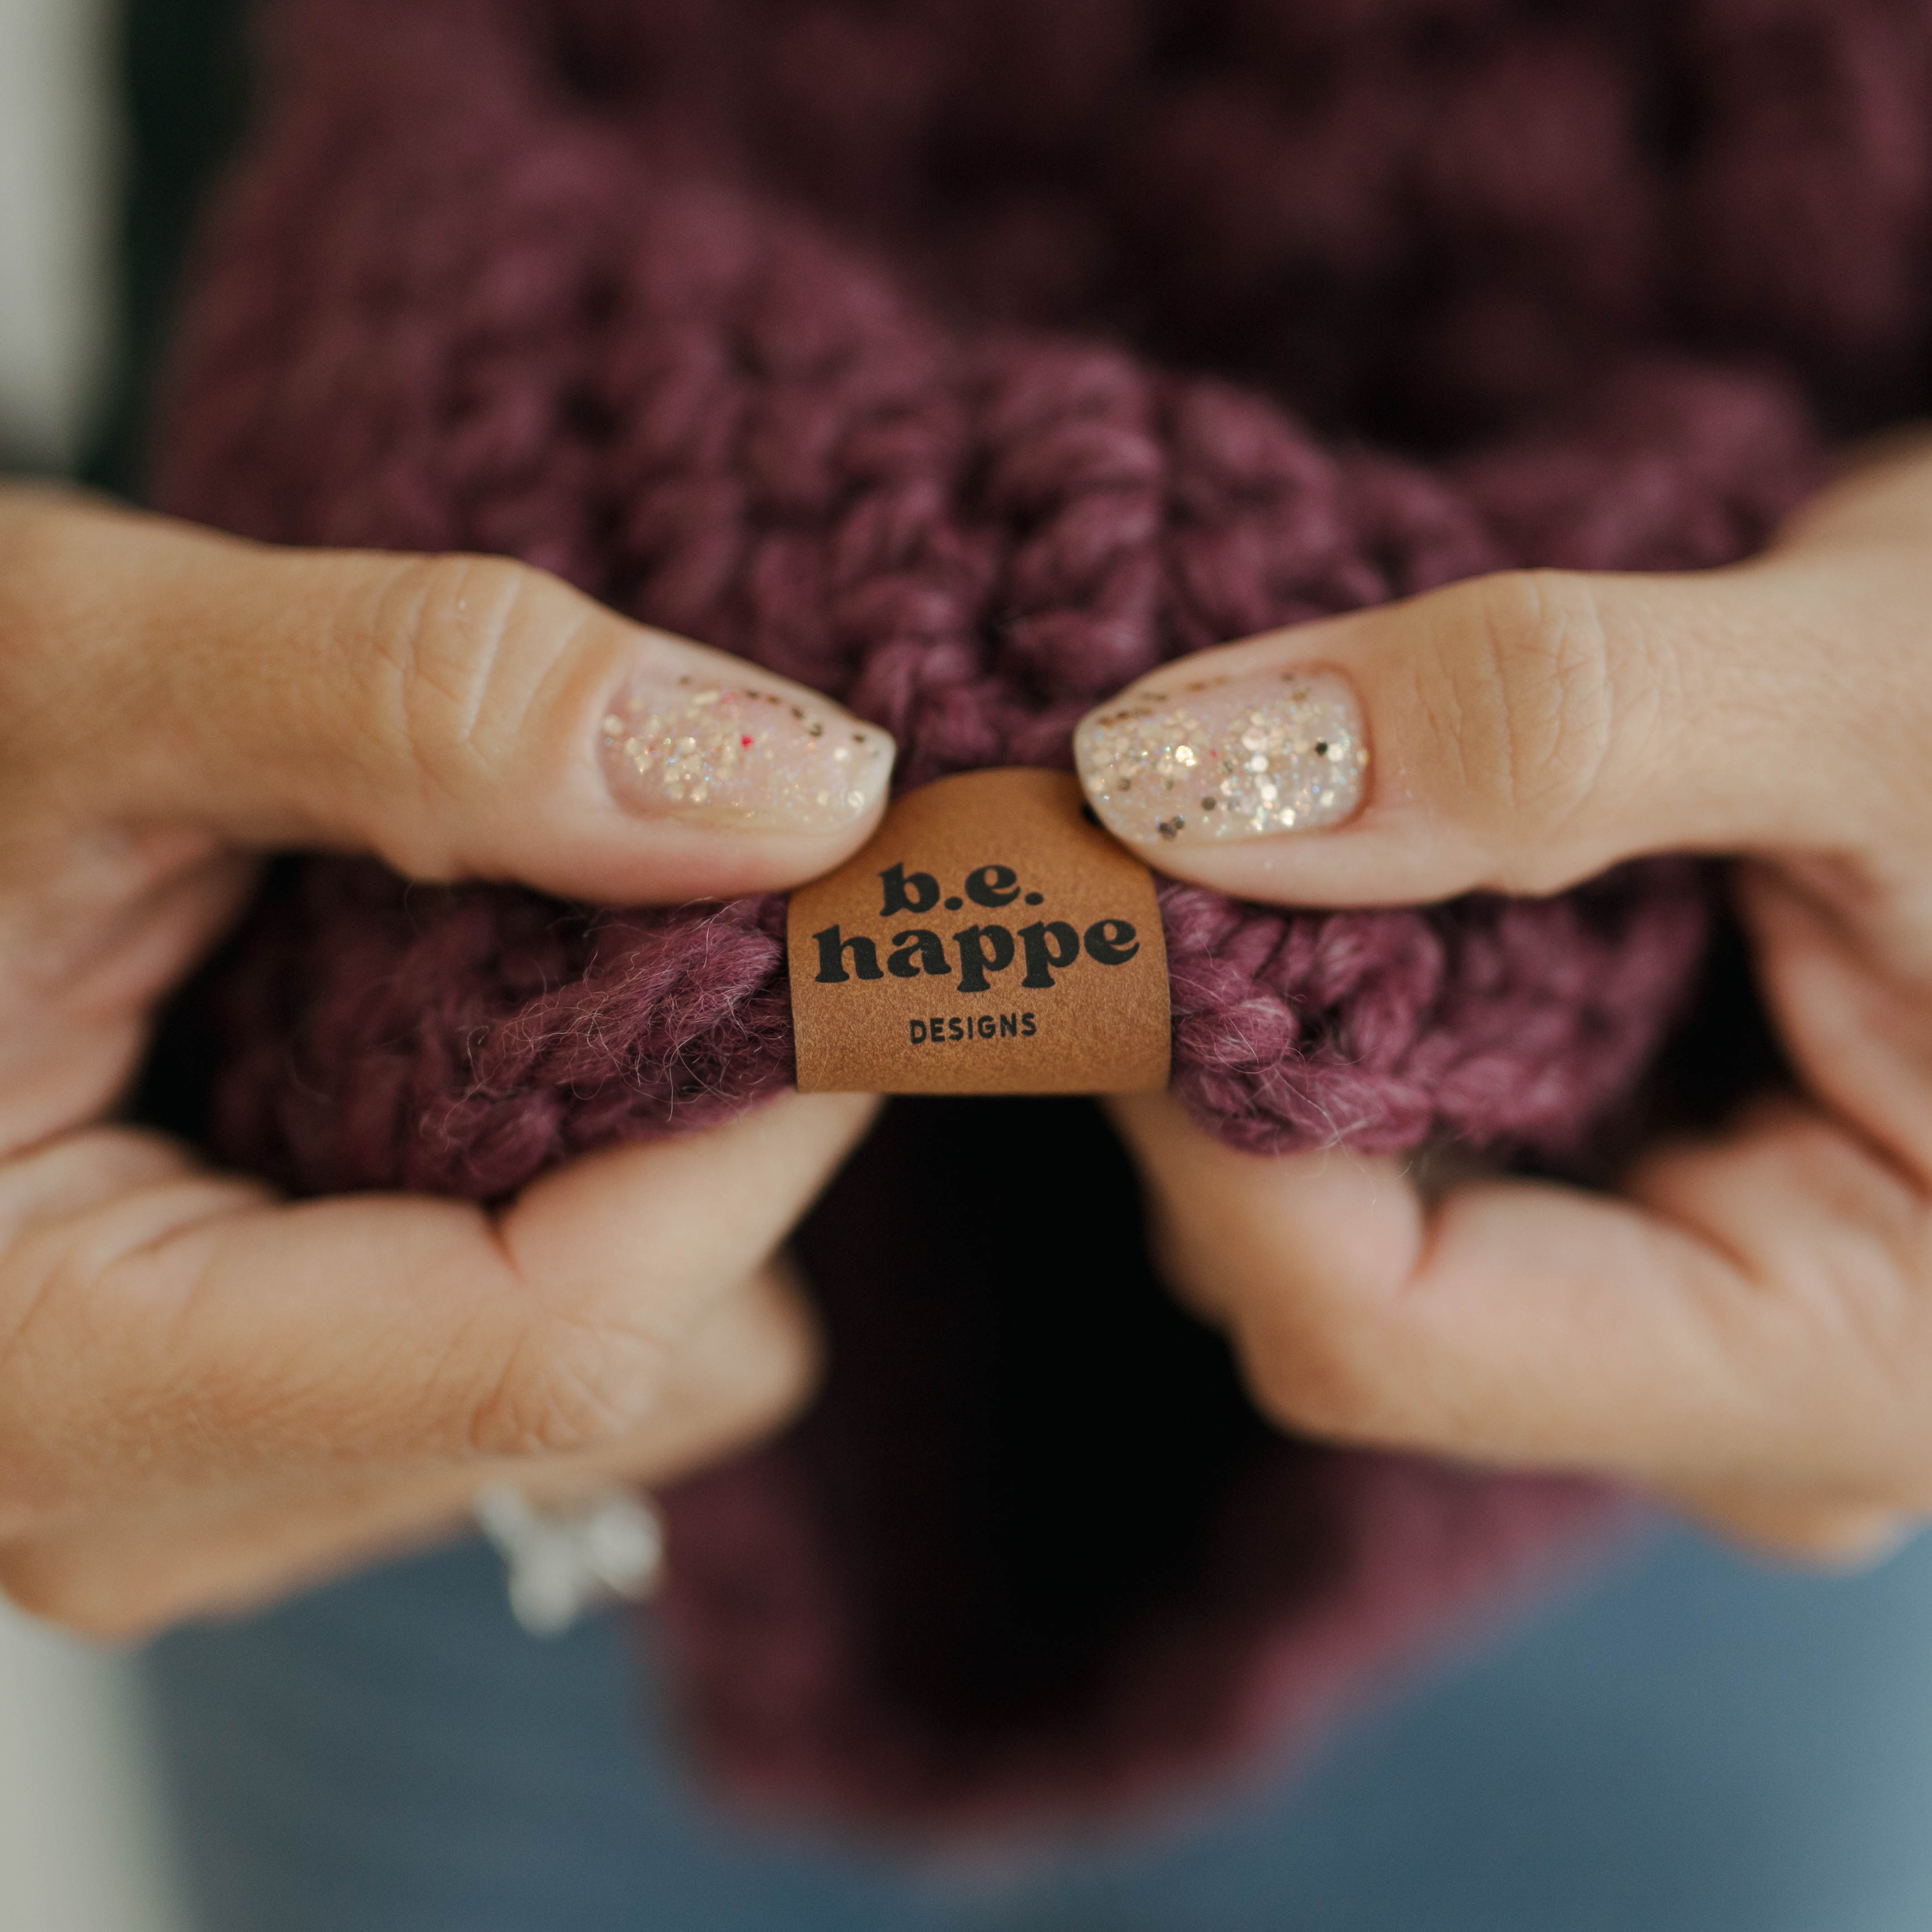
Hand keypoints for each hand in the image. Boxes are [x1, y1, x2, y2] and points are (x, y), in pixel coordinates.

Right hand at [0, 485, 890, 1635]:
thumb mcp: (77, 672)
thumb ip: (424, 708)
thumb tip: (798, 789)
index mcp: (48, 1380)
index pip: (556, 1337)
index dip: (756, 1128)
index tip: (845, 929)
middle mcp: (123, 1498)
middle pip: (611, 1376)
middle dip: (702, 1138)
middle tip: (705, 917)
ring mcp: (193, 1485)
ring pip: (599, 1382)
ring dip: (635, 1158)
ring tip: (537, 970)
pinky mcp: (243, 1428)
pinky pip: (523, 1350)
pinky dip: (562, 1189)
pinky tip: (473, 1047)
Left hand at [1080, 434, 1931, 1563]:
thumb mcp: (1887, 696)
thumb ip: (1547, 733)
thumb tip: (1173, 778)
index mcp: (1840, 1361)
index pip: (1376, 1322)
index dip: (1182, 1110)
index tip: (1086, 884)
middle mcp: (1735, 1373)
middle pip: (1328, 1273)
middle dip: (1195, 1052)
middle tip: (1108, 818)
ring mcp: (1681, 1289)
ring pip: (1342, 1200)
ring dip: (1253, 1001)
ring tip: (1227, 811)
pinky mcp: (1644, 1190)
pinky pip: (1404, 1132)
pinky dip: (1334, 987)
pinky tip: (1325, 852)